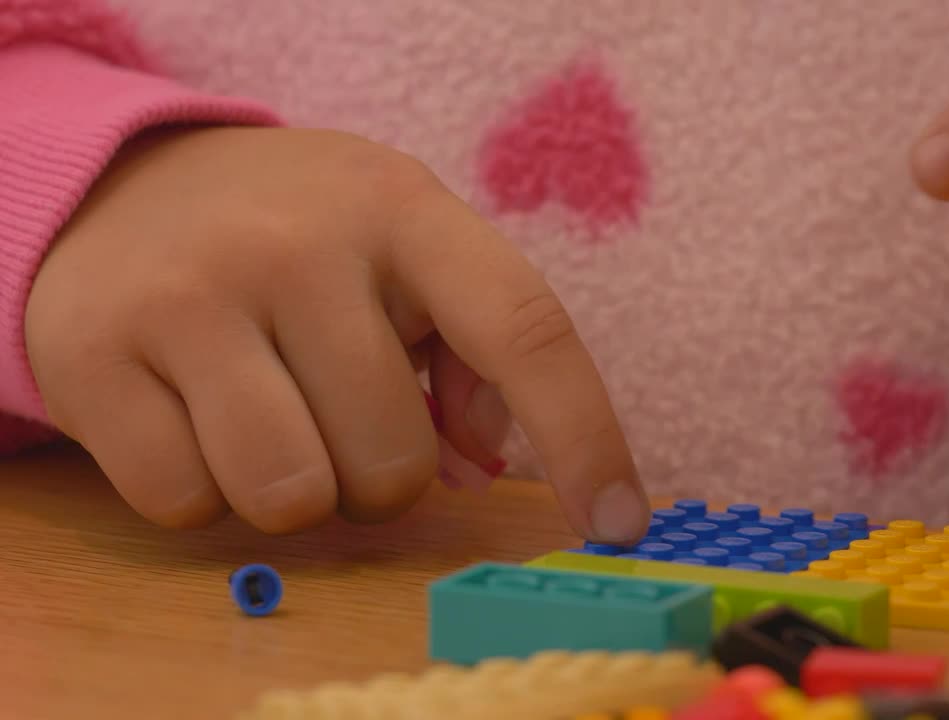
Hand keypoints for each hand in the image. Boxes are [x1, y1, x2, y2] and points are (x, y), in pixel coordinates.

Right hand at [25, 126, 649, 540]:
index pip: (524, 328)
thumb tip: (496, 459)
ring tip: (274, 422)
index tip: (619, 522)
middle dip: (380, 472)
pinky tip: (196, 420)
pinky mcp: (95, 355)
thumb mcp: (403, 253)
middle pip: (395, 458)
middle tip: (339, 411)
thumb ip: (473, 350)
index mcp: (404, 211)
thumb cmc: (303, 240)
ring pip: (292, 496)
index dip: (585, 434)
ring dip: (299, 492)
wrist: (128, 188)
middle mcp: (298, 243)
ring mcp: (190, 296)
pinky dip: (206, 494)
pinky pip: (190, 505)